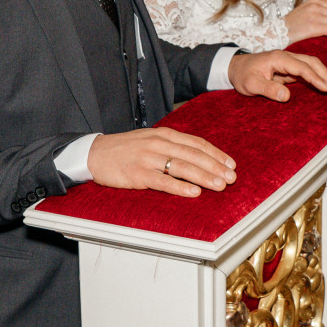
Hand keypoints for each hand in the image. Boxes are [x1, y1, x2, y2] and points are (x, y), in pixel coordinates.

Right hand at [87, 126, 236, 196]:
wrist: (95, 153)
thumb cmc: (125, 148)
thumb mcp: (151, 139)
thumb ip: (172, 146)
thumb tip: (198, 156)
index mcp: (164, 134)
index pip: (196, 143)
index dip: (216, 154)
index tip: (231, 165)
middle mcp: (159, 143)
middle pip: (193, 155)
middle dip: (215, 167)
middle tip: (232, 178)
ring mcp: (148, 158)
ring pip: (182, 167)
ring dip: (204, 177)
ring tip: (219, 185)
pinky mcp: (137, 174)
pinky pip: (163, 181)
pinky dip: (180, 187)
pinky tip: (194, 192)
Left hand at [228, 48, 326, 102]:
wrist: (234, 67)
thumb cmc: (242, 74)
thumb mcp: (251, 84)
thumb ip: (268, 89)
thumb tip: (287, 96)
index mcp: (278, 58)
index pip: (301, 67)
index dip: (315, 77)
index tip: (326, 88)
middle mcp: (286, 57)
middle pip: (311, 62)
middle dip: (326, 74)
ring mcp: (288, 62)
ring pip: (311, 65)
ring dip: (325, 75)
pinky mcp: (288, 68)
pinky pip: (306, 71)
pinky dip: (318, 77)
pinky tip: (325, 84)